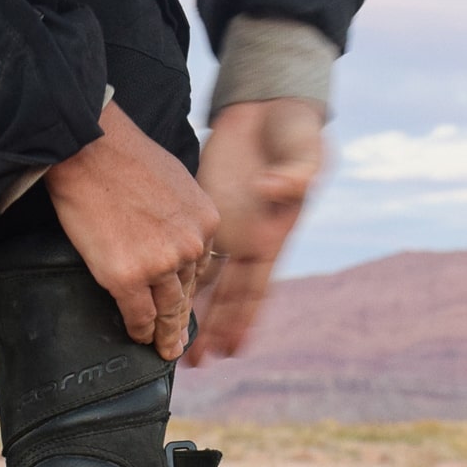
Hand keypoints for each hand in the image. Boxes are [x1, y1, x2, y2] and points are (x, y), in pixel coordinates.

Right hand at [45, 100, 219, 359]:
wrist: (88, 148)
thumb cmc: (124, 157)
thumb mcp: (176, 181)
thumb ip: (183, 214)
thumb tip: (172, 234)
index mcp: (207, 222)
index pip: (202, 268)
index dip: (190, 291)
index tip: (185, 307)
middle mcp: (191, 247)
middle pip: (187, 294)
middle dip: (181, 322)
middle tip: (177, 344)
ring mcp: (160, 265)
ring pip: (166, 310)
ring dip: (163, 333)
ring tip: (160, 348)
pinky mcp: (127, 277)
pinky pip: (138, 315)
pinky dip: (137, 329)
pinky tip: (136, 336)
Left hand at [187, 97, 324, 362]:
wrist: (272, 105)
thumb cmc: (296, 130)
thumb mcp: (305, 150)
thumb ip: (295, 172)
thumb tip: (274, 190)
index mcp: (272, 234)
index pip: (256, 287)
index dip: (245, 320)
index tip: (232, 350)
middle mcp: (248, 238)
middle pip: (225, 294)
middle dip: (210, 328)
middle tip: (193, 362)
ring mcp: (225, 224)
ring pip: (203, 276)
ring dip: (189, 307)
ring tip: (174, 338)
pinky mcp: (205, 207)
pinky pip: (189, 245)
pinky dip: (176, 270)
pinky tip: (160, 289)